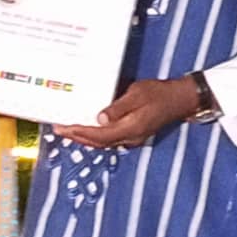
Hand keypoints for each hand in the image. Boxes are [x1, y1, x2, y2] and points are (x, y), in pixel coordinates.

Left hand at [53, 77, 200, 147]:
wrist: (178, 100)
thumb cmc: (158, 93)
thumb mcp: (137, 94)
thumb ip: (118, 107)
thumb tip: (99, 118)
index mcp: (130, 128)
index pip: (99, 135)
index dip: (79, 132)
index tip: (63, 127)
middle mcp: (130, 137)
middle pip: (98, 142)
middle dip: (77, 136)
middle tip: (58, 129)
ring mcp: (132, 137)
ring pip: (103, 142)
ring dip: (85, 138)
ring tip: (68, 130)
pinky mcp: (133, 133)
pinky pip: (109, 139)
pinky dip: (95, 136)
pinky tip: (88, 128)